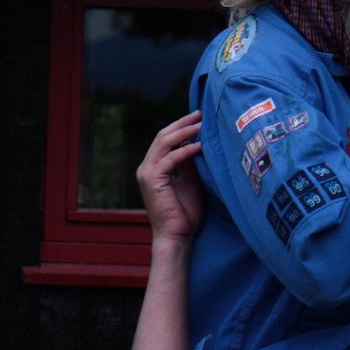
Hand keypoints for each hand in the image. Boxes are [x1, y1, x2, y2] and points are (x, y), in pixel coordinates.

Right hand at [136, 111, 204, 244]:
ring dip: (185, 132)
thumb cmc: (185, 214)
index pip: (165, 140)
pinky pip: (170, 159)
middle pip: (163, 136)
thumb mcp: (190, 183)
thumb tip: (196, 145)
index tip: (199, 118)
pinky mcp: (153, 180)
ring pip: (164, 143)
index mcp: (154, 168)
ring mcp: (147, 173)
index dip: (181, 127)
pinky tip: (199, 146)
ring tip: (202, 125)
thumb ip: (189, 164)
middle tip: (201, 114)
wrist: (177, 236)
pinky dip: (185, 150)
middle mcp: (147, 167)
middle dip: (182, 124)